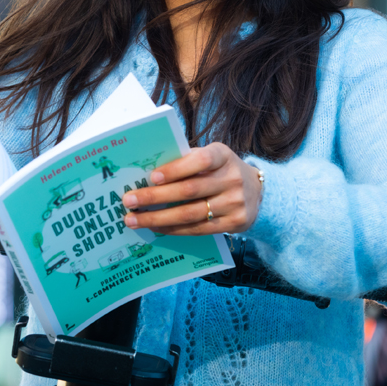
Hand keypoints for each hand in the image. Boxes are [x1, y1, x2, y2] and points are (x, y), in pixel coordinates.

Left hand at [120, 142, 261, 235]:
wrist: (258, 192)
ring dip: (158, 218)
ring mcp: (235, 203)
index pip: (201, 160)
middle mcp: (232, 178)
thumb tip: (146, 173)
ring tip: (134, 219)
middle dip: (155, 197)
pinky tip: (156, 228)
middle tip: (129, 200)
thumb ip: (186, 161)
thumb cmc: (220, 171)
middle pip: (189, 190)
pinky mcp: (235, 223)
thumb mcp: (211, 158)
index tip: (152, 177)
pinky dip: (174, 230)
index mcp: (223, 155)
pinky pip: (199, 229)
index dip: (176, 168)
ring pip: (191, 214)